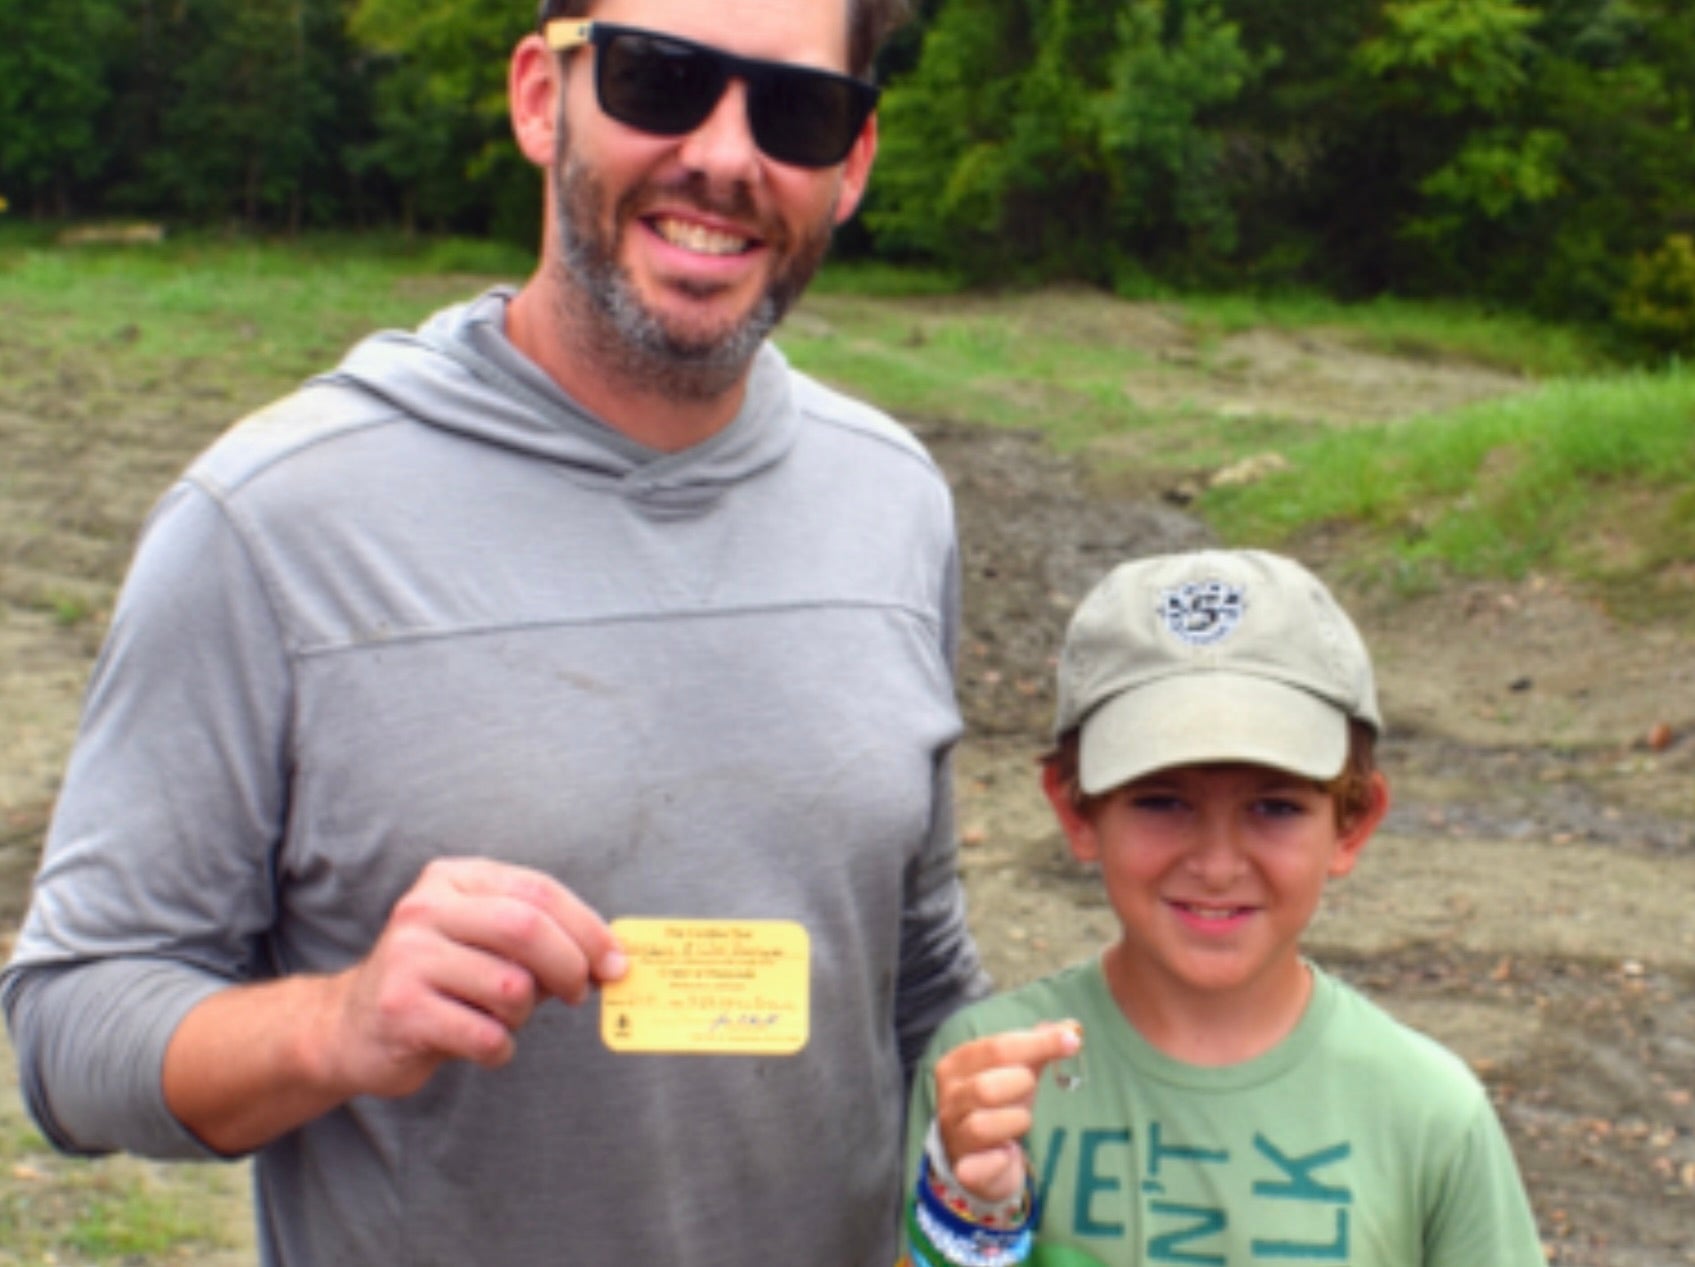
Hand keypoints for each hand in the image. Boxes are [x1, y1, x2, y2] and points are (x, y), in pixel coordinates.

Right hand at [320, 857, 626, 1099]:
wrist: (351, 1028)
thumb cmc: (441, 981)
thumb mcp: (484, 942)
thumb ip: (541, 940)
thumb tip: (611, 960)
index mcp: (453, 878)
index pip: (538, 891)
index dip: (588, 928)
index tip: (616, 962)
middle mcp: (425, 909)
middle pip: (527, 928)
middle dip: (570, 966)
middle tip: (578, 993)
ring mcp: (408, 958)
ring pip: (511, 987)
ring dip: (525, 1014)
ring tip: (501, 1017)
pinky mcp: (400, 1010)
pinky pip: (486, 1035)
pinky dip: (500, 1048)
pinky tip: (481, 1043)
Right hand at [931, 1021, 1081, 1203]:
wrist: (978, 1158)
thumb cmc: (998, 1104)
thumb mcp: (1015, 1069)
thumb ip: (1039, 1046)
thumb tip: (1072, 1027)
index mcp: (957, 1065)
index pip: (996, 1047)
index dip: (1037, 1044)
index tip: (1072, 1041)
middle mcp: (949, 1099)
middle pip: (986, 1087)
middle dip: (1020, 1086)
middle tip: (1029, 1088)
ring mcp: (953, 1135)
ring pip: (983, 1126)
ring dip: (1016, 1121)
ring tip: (1021, 1120)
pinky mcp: (964, 1170)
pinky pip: (981, 1166)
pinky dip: (1001, 1159)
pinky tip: (1008, 1153)